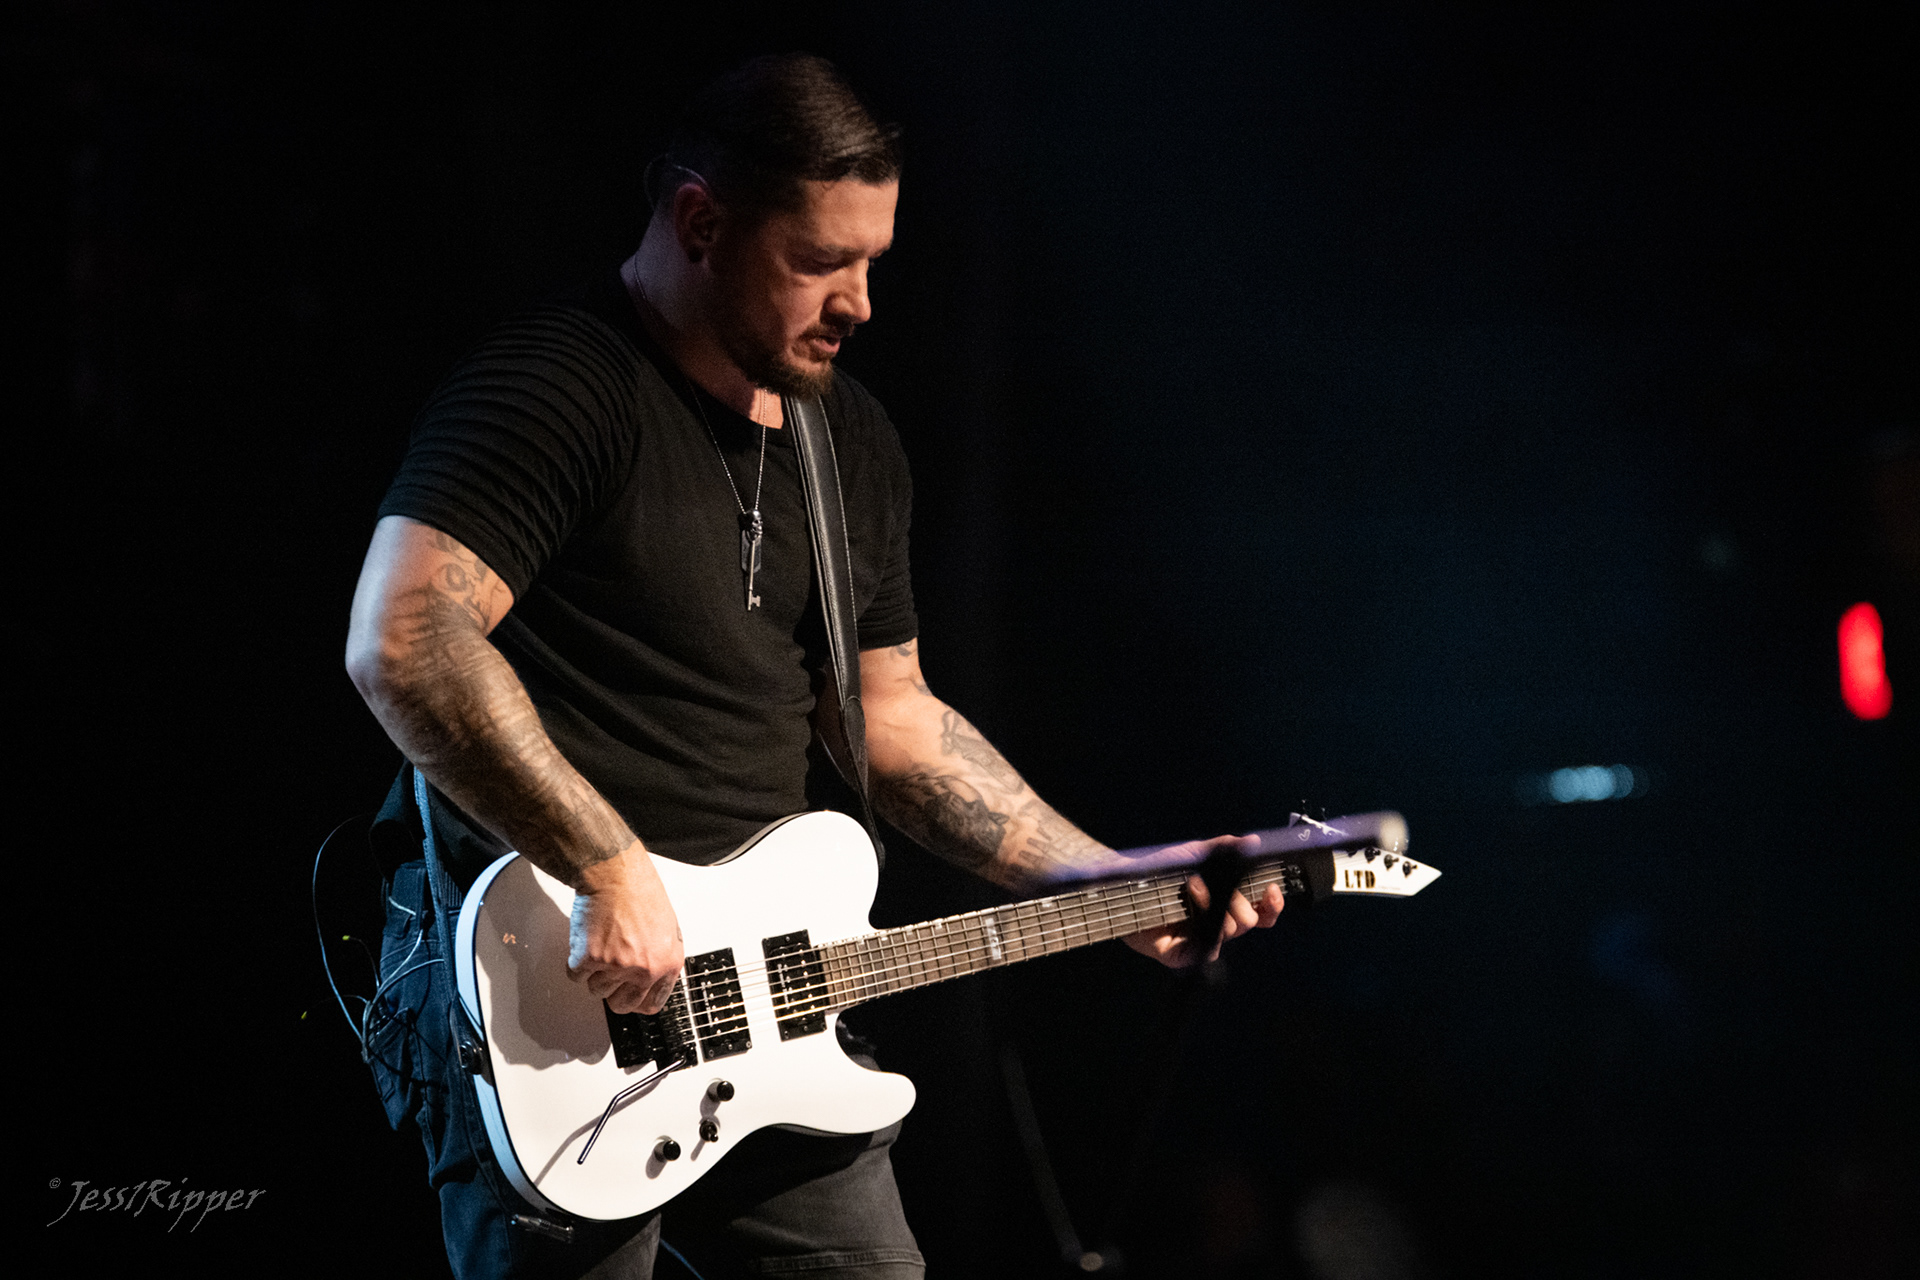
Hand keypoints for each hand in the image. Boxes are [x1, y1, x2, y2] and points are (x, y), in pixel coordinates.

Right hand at [566, 846, 684, 1014]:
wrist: (614, 873)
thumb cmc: (640, 892)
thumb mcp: (667, 930)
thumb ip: (659, 959)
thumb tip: (650, 979)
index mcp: (668, 963)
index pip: (652, 1004)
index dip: (636, 1001)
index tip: (628, 996)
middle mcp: (645, 969)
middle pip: (621, 1006)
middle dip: (612, 992)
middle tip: (608, 971)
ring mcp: (617, 966)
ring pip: (595, 990)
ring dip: (593, 972)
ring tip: (601, 943)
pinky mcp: (590, 958)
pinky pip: (576, 975)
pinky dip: (575, 960)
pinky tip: (586, 939)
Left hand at [1122, 834, 1281, 967]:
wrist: (1127, 886)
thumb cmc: (1159, 872)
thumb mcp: (1194, 854)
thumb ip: (1223, 847)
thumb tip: (1252, 841)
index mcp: (1225, 905)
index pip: (1262, 912)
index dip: (1272, 904)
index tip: (1271, 888)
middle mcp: (1217, 924)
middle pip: (1250, 921)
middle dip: (1239, 900)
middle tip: (1222, 884)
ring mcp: (1202, 941)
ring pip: (1231, 931)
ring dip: (1216, 903)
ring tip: (1194, 885)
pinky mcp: (1185, 955)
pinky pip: (1208, 948)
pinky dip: (1203, 920)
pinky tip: (1192, 900)